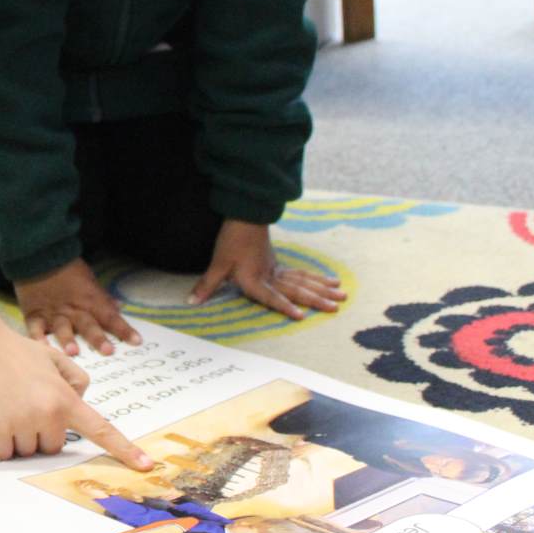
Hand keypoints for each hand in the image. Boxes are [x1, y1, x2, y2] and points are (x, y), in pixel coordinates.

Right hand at [0, 264, 153, 467]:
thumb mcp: (50, 356)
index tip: (147, 467)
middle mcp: (49, 413)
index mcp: (66, 396)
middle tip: (20, 404)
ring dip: (17, 437)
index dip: (124, 450)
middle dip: (39, 433)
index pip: (101, 428)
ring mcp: (23, 423)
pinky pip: (4, 452)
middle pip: (52, 446)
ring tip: (4, 405)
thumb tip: (80, 398)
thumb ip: (72, 377)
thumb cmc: (10, 348)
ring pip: (27, 451)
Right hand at [15, 258, 141, 355]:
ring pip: (62, 327)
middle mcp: (73, 309)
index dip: (123, 329)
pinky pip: (35, 327)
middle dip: (98, 338)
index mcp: (90, 300)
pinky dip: (37, 337)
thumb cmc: (68, 269)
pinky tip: (41, 346)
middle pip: (88, 324)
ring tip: (72, 352)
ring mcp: (53, 313)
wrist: (39, 256)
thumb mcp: (90, 280)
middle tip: (107, 351)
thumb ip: (103, 297)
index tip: (136, 342)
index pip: (110, 316)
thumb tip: (120, 307)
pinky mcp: (34, 314)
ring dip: (68, 339)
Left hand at [188, 220, 345, 318]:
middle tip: (338, 306)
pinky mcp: (277, 264)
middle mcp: (270, 276)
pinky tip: (329, 282)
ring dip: (322, 288)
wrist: (243, 216)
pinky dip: (315, 279)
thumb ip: (207, 285)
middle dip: (317, 298)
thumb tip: (191, 302)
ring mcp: (276, 270)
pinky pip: (300, 274)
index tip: (302, 316)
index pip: (271, 296)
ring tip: (342, 293)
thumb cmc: (231, 241)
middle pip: (297, 289)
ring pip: (303, 280)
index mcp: (255, 279)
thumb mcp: (217, 264)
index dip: (285, 306)